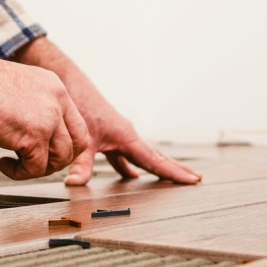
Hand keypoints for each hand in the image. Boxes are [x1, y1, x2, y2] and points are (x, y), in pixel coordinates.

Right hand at [0, 0, 88, 180]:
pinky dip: (20, 173)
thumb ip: (33, 108)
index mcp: (54, 88)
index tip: (45, 150)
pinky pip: (36, 168)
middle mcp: (57, 102)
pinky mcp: (34, 136)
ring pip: (61, 158)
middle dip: (58, 159)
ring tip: (15, 163)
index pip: (76, 123)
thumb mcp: (18, 90)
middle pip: (78, 143)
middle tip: (35, 162)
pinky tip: (3, 163)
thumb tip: (30, 134)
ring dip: (38, 168)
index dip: (64, 143)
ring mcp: (49, 118)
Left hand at [12, 37, 201, 185]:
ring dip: (157, 167)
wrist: (70, 82)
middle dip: (175, 169)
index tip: (192, 179)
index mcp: (127, 136)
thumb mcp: (81, 138)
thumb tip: (75, 184)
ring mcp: (120, 135)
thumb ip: (80, 164)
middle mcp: (128, 134)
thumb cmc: (79, 103)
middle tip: (195, 179)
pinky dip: (131, 166)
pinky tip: (132, 176)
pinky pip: (126, 155)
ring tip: (172, 179)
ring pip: (143, 155)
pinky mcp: (109, 136)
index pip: (155, 160)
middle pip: (156, 156)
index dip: (173, 172)